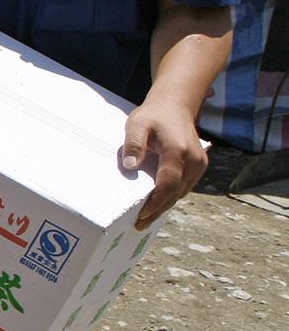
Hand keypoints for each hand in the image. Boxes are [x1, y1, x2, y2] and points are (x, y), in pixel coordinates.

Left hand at [122, 98, 207, 228]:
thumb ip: (133, 144)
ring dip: (165, 205)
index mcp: (177, 151)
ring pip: (181, 192)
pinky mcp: (200, 166)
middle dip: (157, 211)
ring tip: (145, 218)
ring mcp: (199, 164)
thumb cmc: (153, 116)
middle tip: (139, 224)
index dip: (155, 203)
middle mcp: (193, 160)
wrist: (176, 106)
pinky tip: (157, 204)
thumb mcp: (136, 125)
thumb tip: (130, 166)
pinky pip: (185, 186)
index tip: (141, 216)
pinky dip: (171, 196)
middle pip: (175, 193)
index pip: (167, 184)